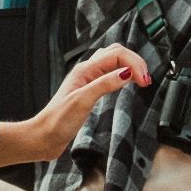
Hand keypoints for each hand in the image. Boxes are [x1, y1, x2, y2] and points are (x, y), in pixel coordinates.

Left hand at [29, 45, 150, 161]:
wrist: (44, 137)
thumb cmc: (57, 121)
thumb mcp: (82, 101)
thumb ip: (104, 84)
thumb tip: (126, 73)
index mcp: (85, 69)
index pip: (117, 54)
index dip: (135, 64)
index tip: (144, 81)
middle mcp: (87, 71)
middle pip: (117, 53)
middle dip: (135, 62)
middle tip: (146, 80)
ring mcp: (89, 80)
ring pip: (114, 61)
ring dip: (130, 65)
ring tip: (141, 79)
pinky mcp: (91, 90)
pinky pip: (111, 73)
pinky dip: (124, 74)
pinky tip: (128, 82)